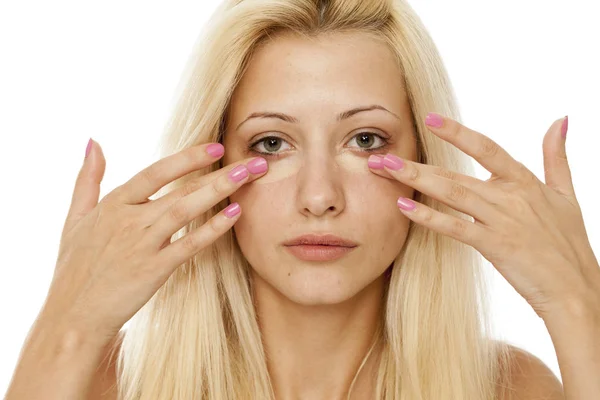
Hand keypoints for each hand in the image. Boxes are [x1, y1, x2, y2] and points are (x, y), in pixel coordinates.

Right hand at [40, 140, 267, 342]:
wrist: (73, 315)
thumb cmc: (74, 267)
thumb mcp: (74, 218)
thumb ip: (87, 179)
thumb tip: (94, 143)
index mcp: (114, 204)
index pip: (156, 172)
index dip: (188, 158)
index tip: (216, 146)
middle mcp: (130, 220)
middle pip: (180, 189)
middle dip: (218, 172)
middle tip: (251, 161)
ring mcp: (143, 245)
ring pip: (186, 210)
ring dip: (219, 191)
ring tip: (247, 177)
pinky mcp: (155, 270)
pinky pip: (189, 245)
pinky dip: (212, 229)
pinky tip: (235, 214)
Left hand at [368, 112, 599, 319]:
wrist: (575, 288)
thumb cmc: (568, 242)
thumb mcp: (567, 193)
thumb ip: (557, 156)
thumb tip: (560, 120)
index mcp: (524, 181)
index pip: (486, 148)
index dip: (457, 132)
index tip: (429, 119)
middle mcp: (510, 196)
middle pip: (455, 173)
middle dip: (415, 164)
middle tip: (381, 155)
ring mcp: (501, 220)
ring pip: (452, 194)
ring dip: (416, 181)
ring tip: (386, 171)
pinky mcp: (494, 245)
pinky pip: (456, 228)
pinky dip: (430, 218)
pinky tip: (405, 208)